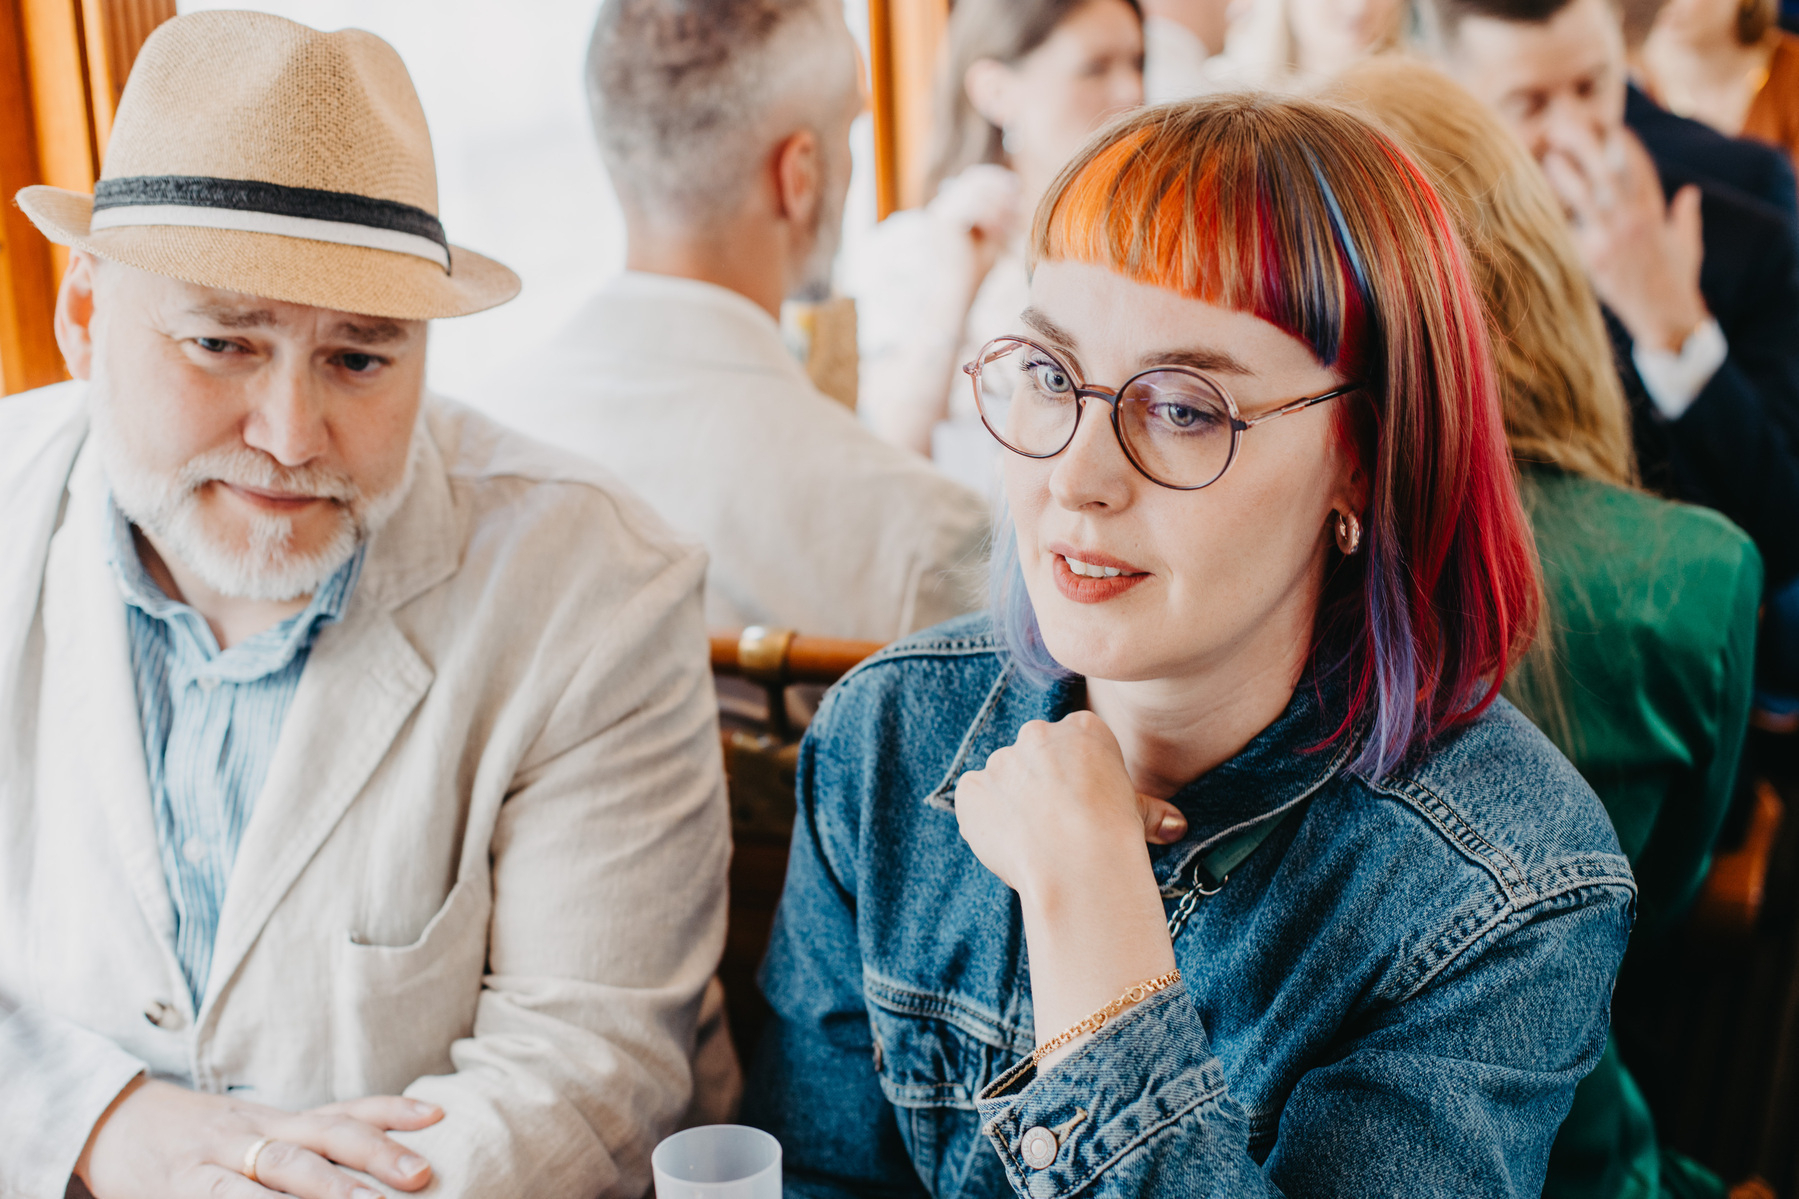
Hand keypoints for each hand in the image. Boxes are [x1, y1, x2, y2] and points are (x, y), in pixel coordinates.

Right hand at [76, 1076, 441, 1198]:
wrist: (113, 1122)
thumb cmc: (198, 1137)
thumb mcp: (255, 1132)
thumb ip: (305, 1142)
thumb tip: (373, 1167)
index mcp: (277, 1119)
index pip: (342, 1110)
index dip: (391, 1112)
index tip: (437, 1115)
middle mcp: (255, 1132)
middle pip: (323, 1138)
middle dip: (374, 1156)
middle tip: (419, 1175)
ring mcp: (218, 1159)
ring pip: (280, 1169)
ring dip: (326, 1190)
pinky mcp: (182, 1189)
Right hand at [928, 163, 1022, 307]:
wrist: (958, 295)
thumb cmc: (975, 271)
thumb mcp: (992, 235)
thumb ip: (999, 210)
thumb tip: (1013, 184)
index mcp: (949, 208)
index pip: (973, 177)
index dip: (997, 178)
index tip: (1016, 188)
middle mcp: (940, 207)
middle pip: (975, 179)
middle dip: (1000, 192)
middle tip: (1016, 208)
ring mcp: (939, 213)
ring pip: (977, 192)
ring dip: (998, 208)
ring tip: (1007, 229)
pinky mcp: (943, 223)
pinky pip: (974, 207)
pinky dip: (991, 218)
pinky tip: (998, 234)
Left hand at [954, 710, 1187, 901]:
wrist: (1076, 861)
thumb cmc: (1114, 836)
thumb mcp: (1139, 815)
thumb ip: (1150, 810)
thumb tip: (1175, 825)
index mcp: (1083, 729)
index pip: (1073, 743)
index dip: (1075, 778)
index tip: (1080, 805)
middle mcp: (1038, 734)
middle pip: (1034, 756)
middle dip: (1040, 786)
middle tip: (1056, 827)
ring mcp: (1001, 760)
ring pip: (1003, 779)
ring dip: (1012, 804)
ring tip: (1035, 842)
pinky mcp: (972, 787)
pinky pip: (973, 799)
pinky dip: (984, 819)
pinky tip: (1009, 844)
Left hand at [1541, 125, 1708, 351]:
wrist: (1667, 320)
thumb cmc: (1677, 281)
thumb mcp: (1688, 245)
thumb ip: (1685, 216)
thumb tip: (1690, 192)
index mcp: (1656, 213)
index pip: (1640, 169)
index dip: (1626, 146)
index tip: (1611, 127)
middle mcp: (1635, 222)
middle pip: (1609, 174)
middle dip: (1589, 148)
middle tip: (1568, 129)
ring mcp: (1614, 241)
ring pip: (1587, 198)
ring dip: (1567, 176)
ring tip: (1550, 158)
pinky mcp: (1595, 262)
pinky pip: (1571, 232)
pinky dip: (1557, 216)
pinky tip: (1539, 202)